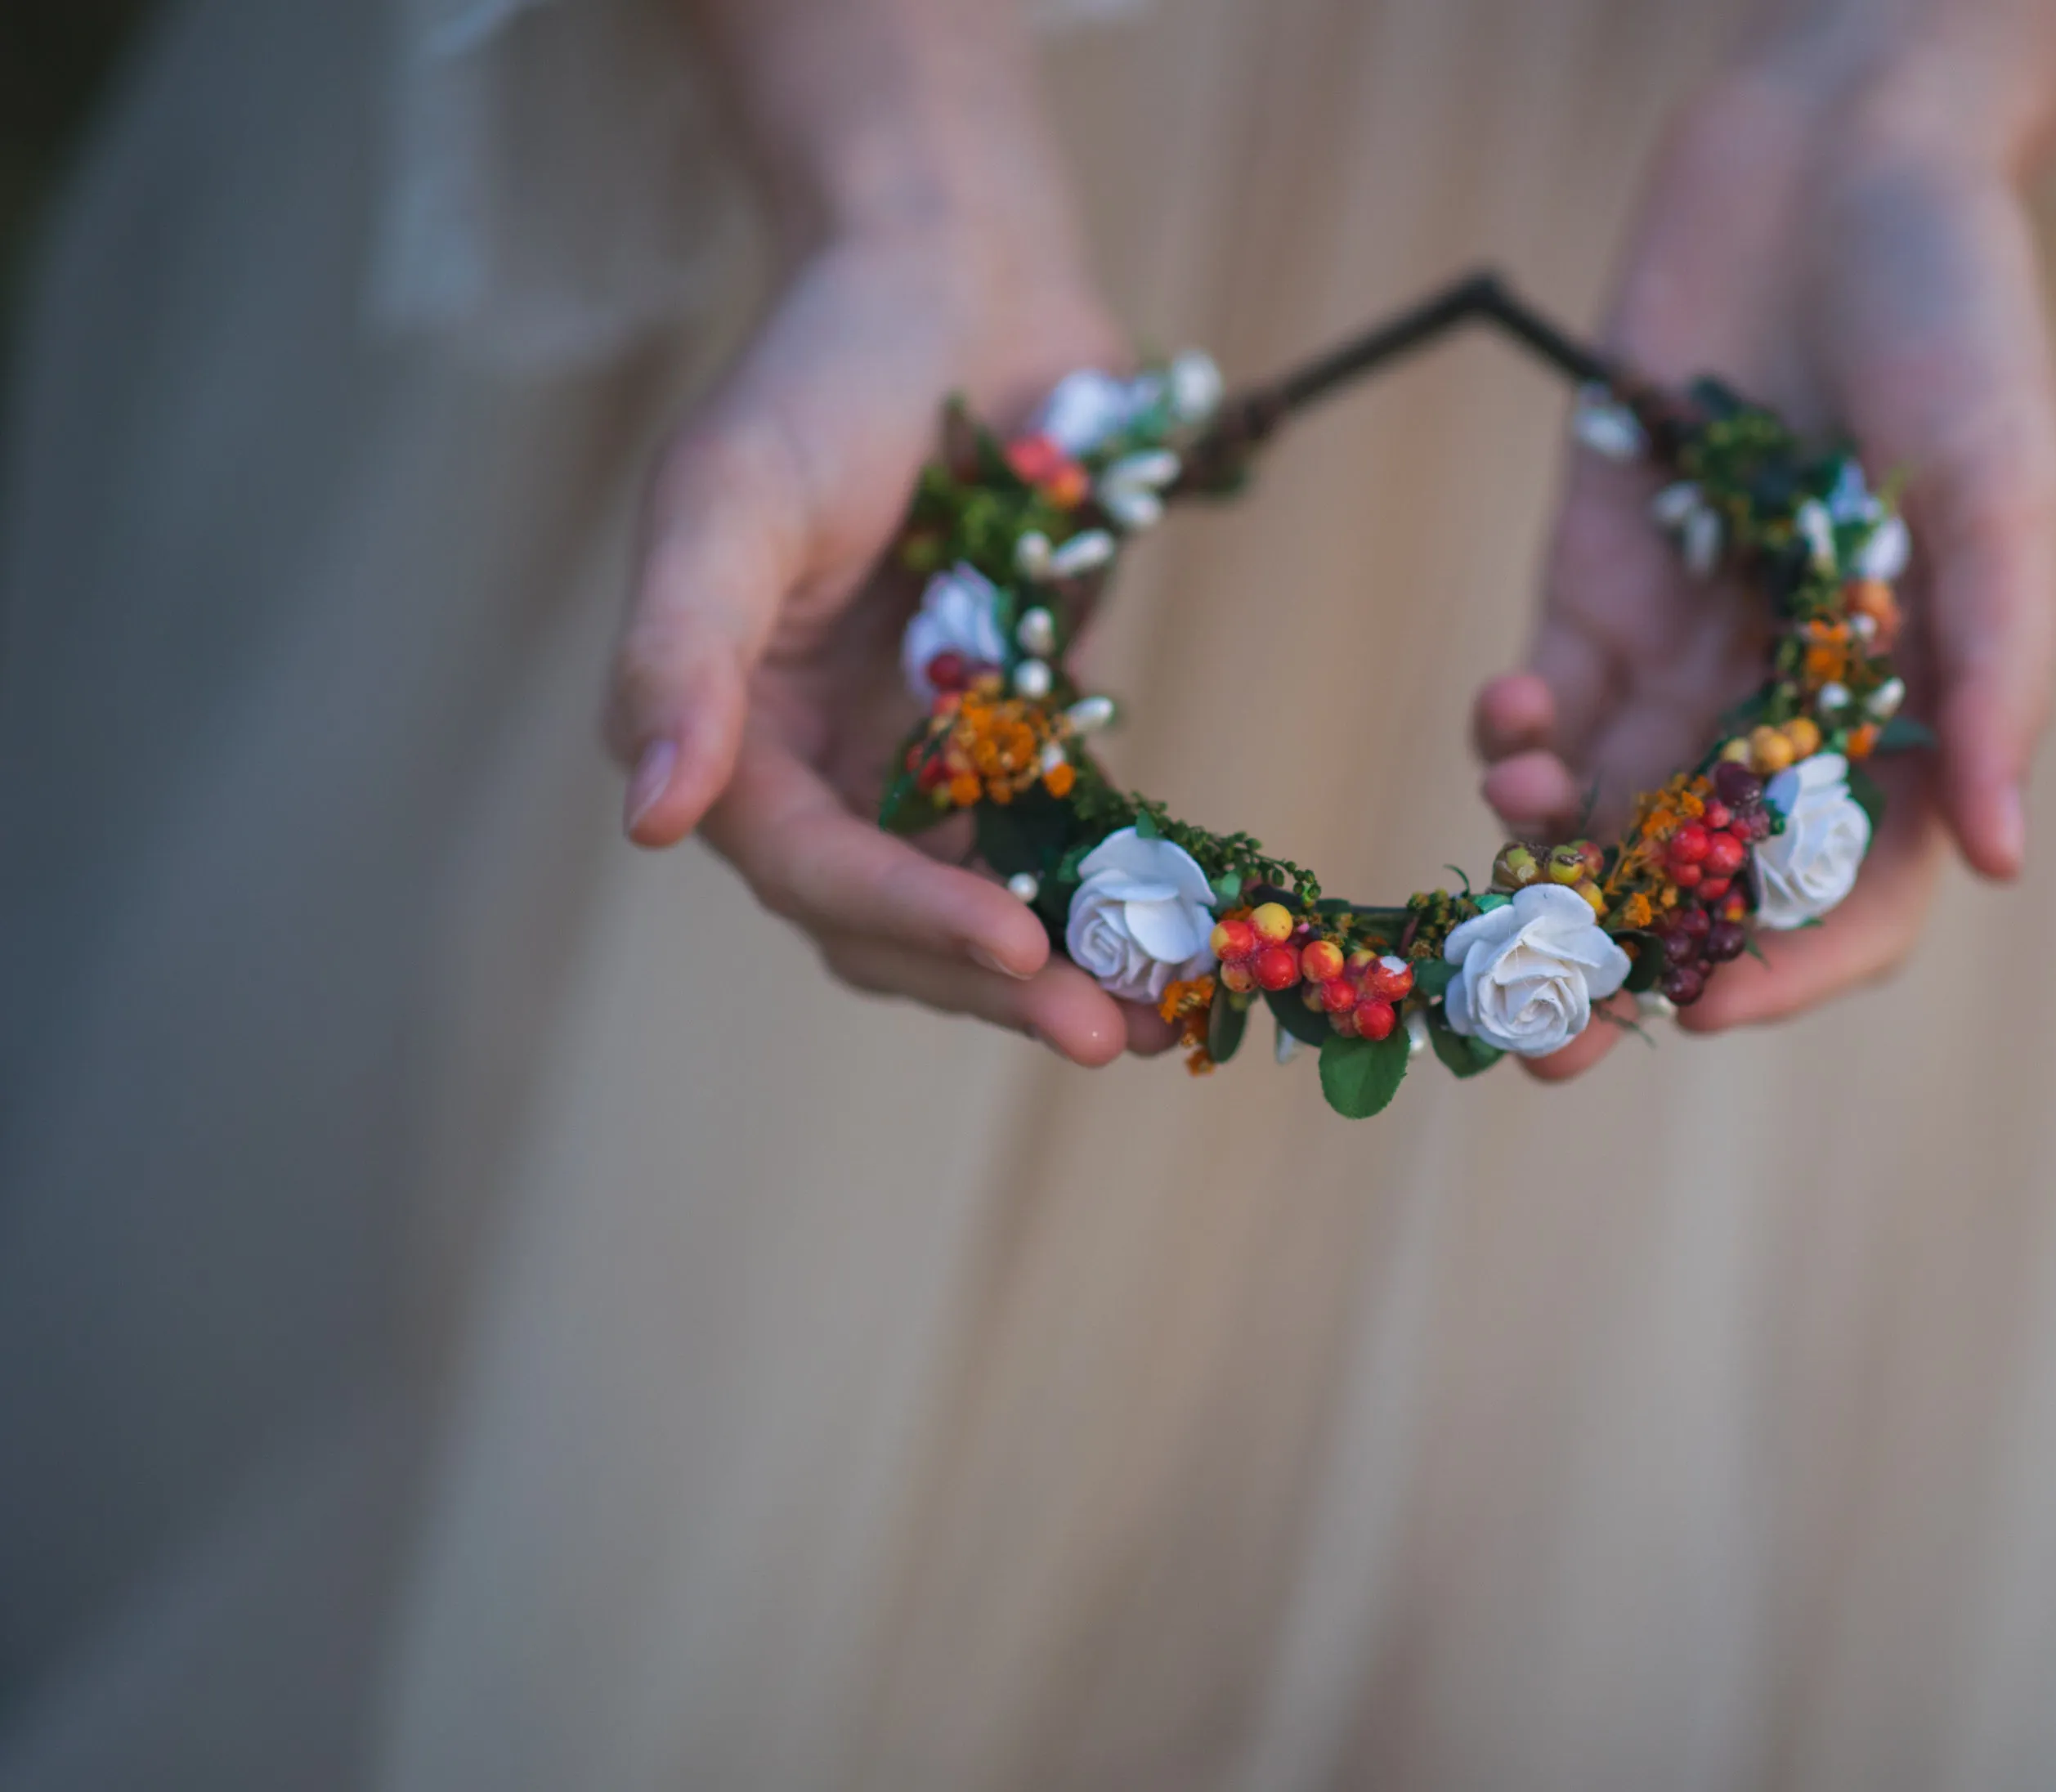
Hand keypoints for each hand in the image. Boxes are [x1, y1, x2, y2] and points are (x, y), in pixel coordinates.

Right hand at [604, 0, 1170, 1061]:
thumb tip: (646, 821)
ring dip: (1070, 966)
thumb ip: (680, 655)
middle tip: (1109, 1032)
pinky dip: (1116, 893)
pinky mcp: (1019, 732)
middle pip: (896, 921)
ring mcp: (923, 756)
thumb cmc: (828, 371)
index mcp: (731, 726)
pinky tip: (1193, 939)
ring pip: (984, 905)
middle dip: (999, 982)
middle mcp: (821, 763)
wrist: (959, 279)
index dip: (907, 918)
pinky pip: (1062, 842)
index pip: (812, 866)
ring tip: (1169, 1016)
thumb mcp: (732, 495)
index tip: (1017, 953)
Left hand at [1474, 0, 2055, 1077]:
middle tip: (1544, 1034)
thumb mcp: (2003, 487)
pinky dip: (1517, 741)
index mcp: (1911, 713)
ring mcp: (1691, 655)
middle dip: (1627, 961)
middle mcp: (1795, 709)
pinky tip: (1510, 724)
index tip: (1708, 1005)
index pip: (1854, 893)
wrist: (1834, 161)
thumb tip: (2003, 857)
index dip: (1790, 967)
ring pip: (1611, 817)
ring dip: (1551, 868)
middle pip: (1711, 883)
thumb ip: (1997, 666)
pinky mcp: (1596, 588)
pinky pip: (1547, 710)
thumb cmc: (1959, 315)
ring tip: (1510, 877)